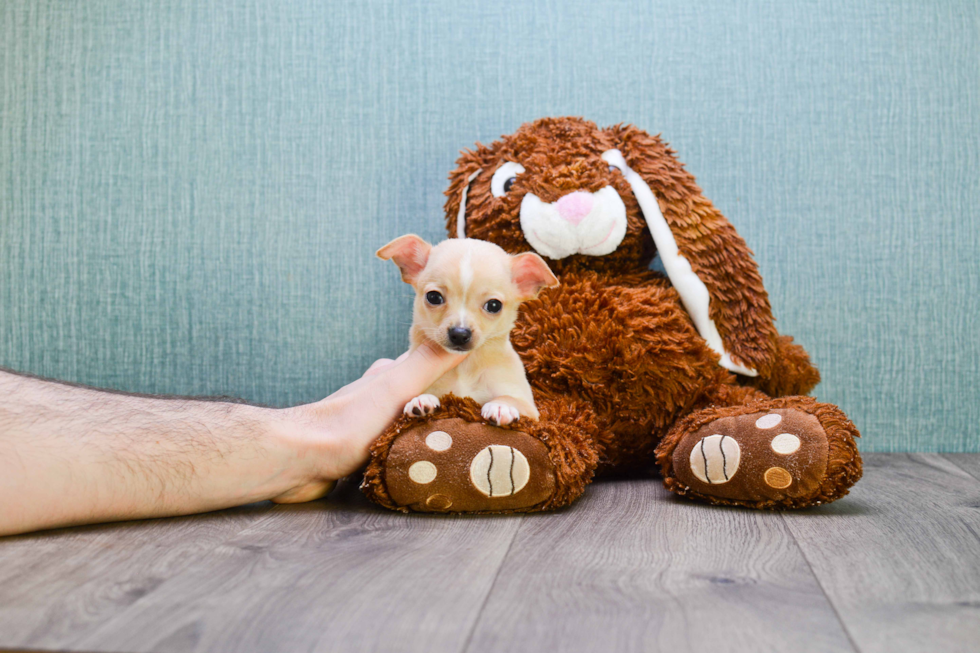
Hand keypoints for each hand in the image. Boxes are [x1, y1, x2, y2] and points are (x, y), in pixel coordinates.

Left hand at [268, 341, 464, 502]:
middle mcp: (379, 397)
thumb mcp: (394, 388)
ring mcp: (369, 425)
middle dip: (446, 408)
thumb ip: (426, 365)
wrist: (298, 460)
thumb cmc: (346, 422)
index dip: (456, 370)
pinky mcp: (361, 453)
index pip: (431, 367)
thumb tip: (461, 337)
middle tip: (474, 425)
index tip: (482, 383)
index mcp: (387, 376)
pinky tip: (423, 466)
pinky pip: (396, 450)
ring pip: (410, 425)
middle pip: (422, 397)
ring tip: (456, 449)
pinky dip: (411, 454)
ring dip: (429, 434)